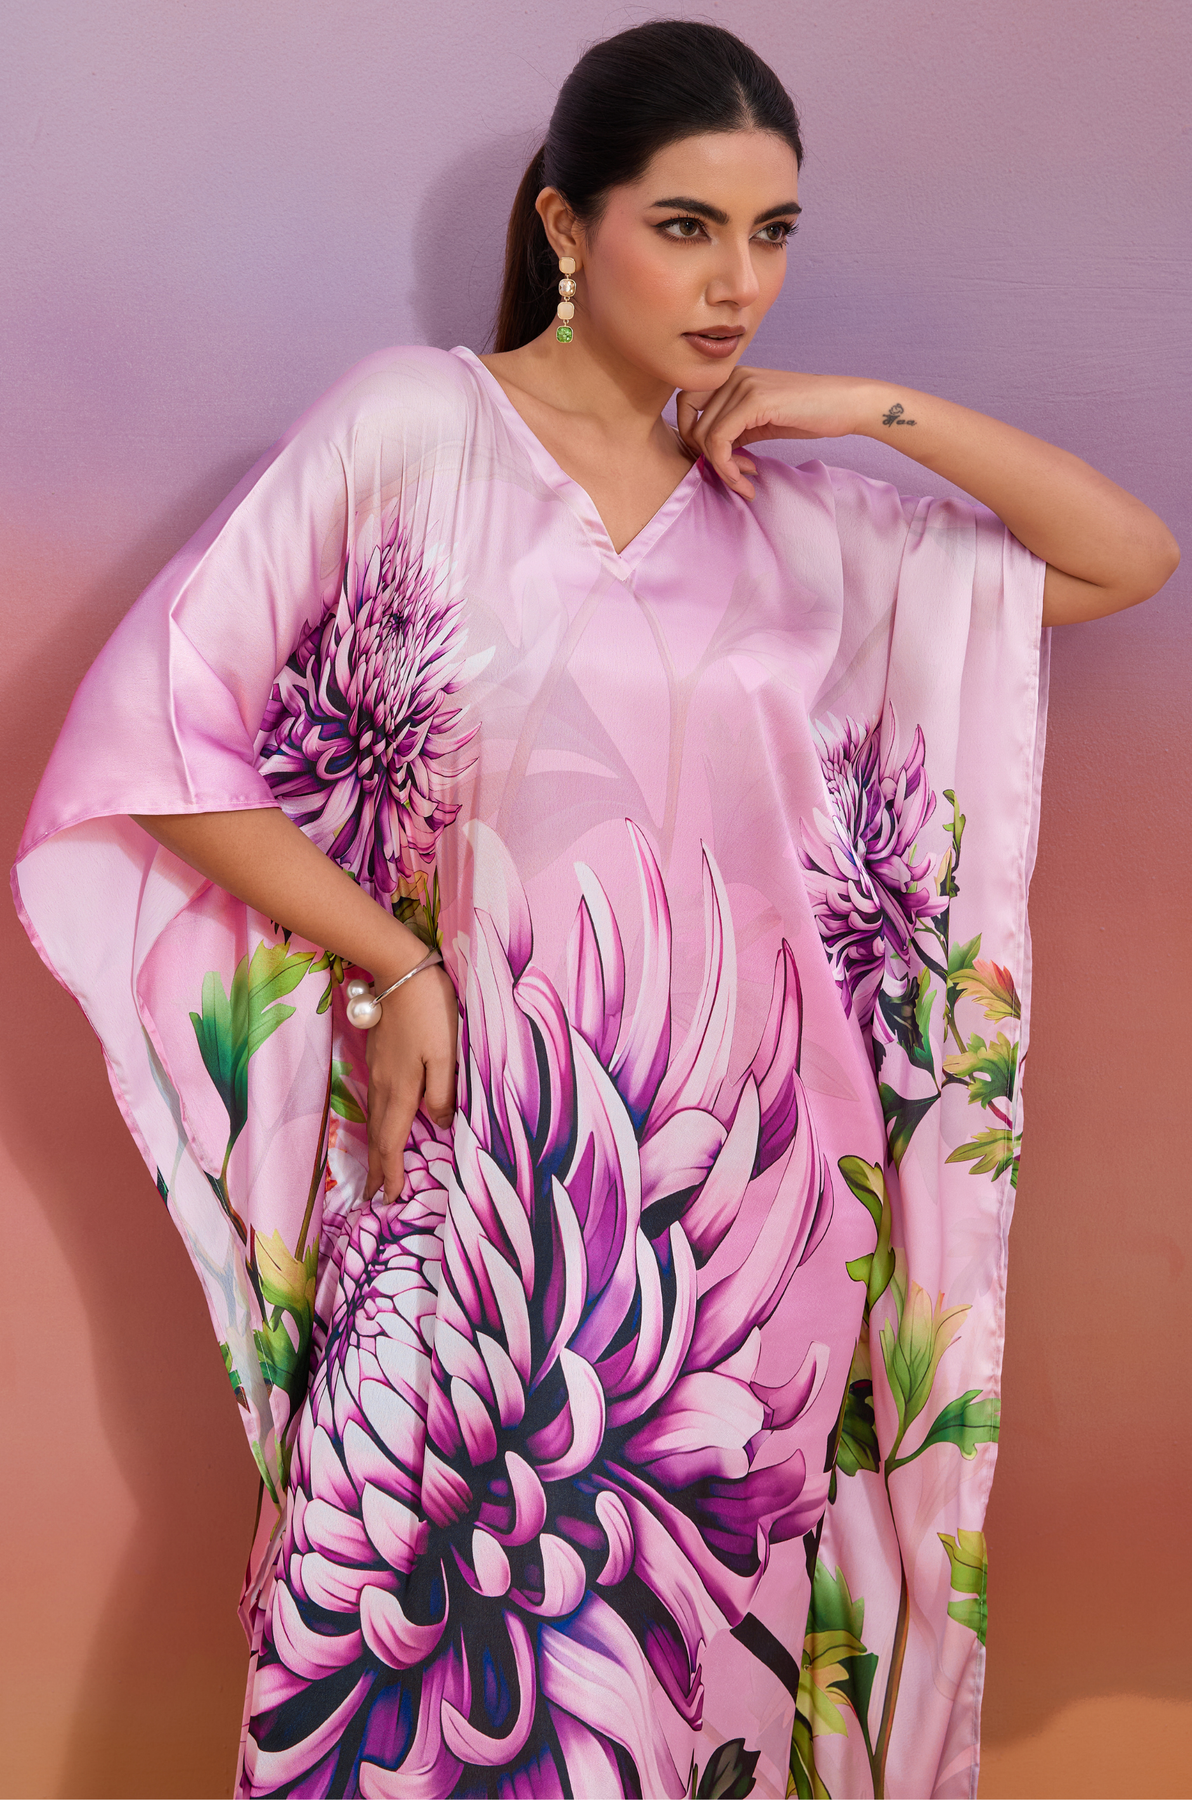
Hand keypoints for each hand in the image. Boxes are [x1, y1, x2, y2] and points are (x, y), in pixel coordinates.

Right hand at [363, 961, 457, 1202]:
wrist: (399, 969)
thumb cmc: (431, 1009)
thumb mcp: (447, 1053)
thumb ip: (443, 1092)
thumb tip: (438, 1123)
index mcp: (401, 1089)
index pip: (392, 1141)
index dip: (390, 1172)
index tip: (388, 1199)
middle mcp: (384, 1084)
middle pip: (378, 1135)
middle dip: (376, 1168)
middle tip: (374, 1197)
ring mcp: (378, 1069)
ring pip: (375, 1118)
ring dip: (375, 1147)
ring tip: (376, 1169)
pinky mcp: (378, 1056)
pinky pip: (376, 1101)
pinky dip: (378, 1123)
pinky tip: (384, 1124)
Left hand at [676, 367, 874, 499]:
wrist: (845, 404)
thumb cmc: (809, 414)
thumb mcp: (762, 422)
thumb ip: (733, 430)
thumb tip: (708, 452)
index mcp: (731, 377)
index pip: (685, 408)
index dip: (693, 440)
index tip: (723, 462)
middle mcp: (732, 376)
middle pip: (689, 424)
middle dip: (704, 458)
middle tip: (733, 474)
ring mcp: (742, 386)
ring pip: (703, 437)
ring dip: (722, 470)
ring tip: (745, 481)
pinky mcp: (754, 401)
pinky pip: (720, 442)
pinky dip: (728, 469)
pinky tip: (746, 480)